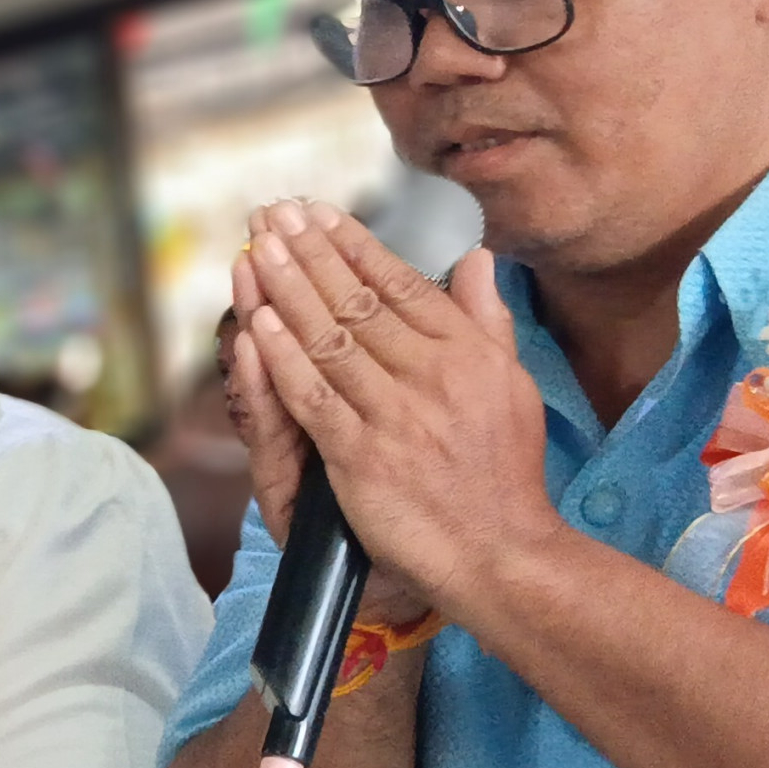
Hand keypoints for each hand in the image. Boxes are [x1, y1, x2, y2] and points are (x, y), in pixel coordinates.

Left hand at [235, 199, 561, 609]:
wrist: (502, 554)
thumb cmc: (505, 475)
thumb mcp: (512, 387)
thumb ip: (486, 320)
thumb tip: (477, 258)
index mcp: (468, 354)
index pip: (400, 285)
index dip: (353, 246)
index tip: (318, 214)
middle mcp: (433, 376)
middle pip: (357, 301)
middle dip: (309, 252)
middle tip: (273, 214)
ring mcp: (396, 416)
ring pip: (329, 339)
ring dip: (287, 290)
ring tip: (256, 249)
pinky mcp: (363, 458)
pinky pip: (314, 399)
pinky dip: (283, 360)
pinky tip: (259, 325)